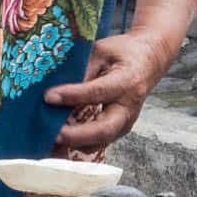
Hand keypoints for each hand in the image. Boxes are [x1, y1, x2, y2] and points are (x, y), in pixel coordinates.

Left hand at [46, 33, 174, 152]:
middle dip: (77, 135)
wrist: (147, 62)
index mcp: (127, 82)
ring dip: (73, 144)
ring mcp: (125, 123)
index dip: (72, 96)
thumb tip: (57, 87)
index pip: (97, 92)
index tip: (49, 97)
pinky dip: (76, 145)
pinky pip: (96, 142)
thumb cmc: (123, 54)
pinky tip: (56, 142)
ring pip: (99, 142)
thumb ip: (83, 69)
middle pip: (104, 129)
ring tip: (48, 142)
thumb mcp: (102, 51)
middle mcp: (128, 108)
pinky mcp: (117, 130)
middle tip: (53, 135)